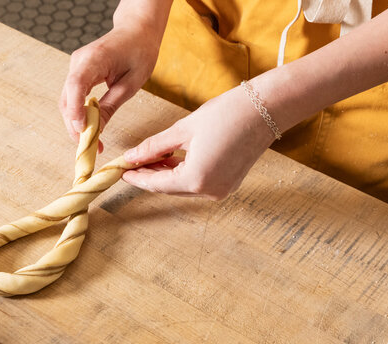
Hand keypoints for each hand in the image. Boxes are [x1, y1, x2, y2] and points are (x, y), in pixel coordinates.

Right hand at [59, 24, 160, 143]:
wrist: (136, 30)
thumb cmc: (139, 51)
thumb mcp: (132, 83)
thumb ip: (111, 105)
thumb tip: (98, 130)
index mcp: (95, 59)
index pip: (76, 85)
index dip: (76, 110)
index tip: (81, 130)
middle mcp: (78, 62)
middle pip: (68, 99)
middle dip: (75, 126)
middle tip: (89, 147)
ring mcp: (75, 67)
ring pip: (68, 101)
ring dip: (76, 123)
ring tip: (91, 142)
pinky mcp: (78, 73)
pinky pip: (73, 98)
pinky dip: (79, 114)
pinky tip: (88, 128)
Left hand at [122, 85, 275, 199]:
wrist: (267, 108)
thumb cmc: (227, 113)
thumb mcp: (183, 130)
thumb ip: (154, 147)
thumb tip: (131, 157)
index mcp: (196, 179)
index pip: (156, 184)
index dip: (136, 177)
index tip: (120, 171)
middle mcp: (209, 191)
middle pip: (169, 189)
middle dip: (149, 176)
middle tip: (131, 164)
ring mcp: (221, 191)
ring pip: (183, 187)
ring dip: (165, 175)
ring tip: (149, 159)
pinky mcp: (229, 184)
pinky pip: (198, 183)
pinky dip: (183, 174)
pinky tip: (171, 160)